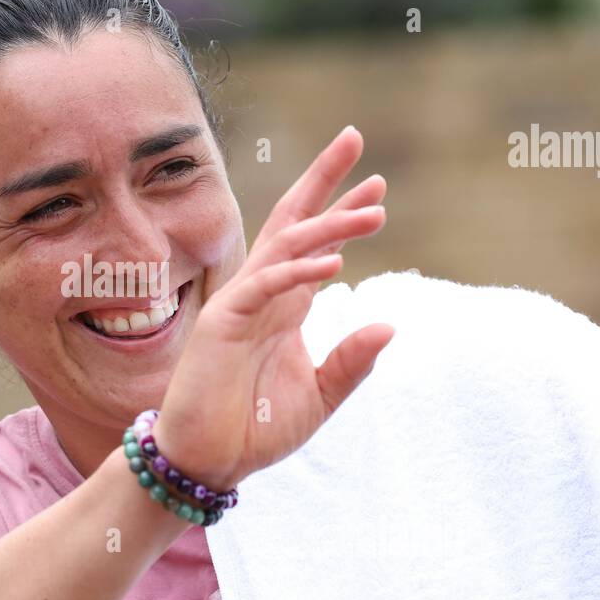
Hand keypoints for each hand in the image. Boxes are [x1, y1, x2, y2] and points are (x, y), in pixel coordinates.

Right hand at [155, 126, 394, 489]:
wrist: (210, 461)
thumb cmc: (255, 429)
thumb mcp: (321, 396)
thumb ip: (351, 362)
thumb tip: (388, 325)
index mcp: (284, 308)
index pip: (315, 246)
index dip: (342, 213)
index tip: (376, 187)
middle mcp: (263, 295)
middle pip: (293, 222)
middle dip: (323, 181)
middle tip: (354, 138)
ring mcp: (240, 305)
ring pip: (285, 246)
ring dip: (329, 225)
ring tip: (375, 209)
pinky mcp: (221, 324)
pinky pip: (263, 287)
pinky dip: (296, 272)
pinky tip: (333, 263)